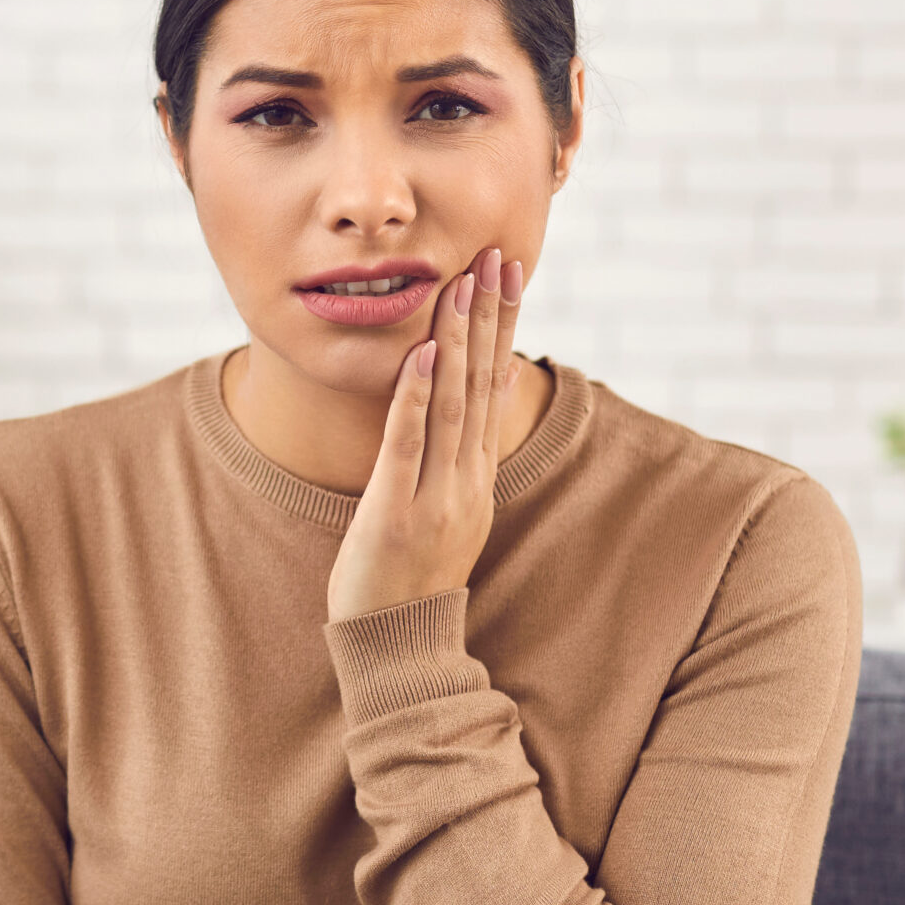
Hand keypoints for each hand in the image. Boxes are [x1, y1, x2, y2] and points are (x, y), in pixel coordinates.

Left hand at [325, 248, 524, 621]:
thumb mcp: (450, 510)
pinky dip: (417, 397)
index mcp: (477, 476)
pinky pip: (407, 445)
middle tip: (498, 256)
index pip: (494, 386)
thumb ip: (464, 455)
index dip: (503, 327)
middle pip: (482, 384)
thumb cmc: (411, 578)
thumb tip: (483, 393)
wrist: (399, 648)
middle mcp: (466, 480)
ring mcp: (435, 497)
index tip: (508, 273)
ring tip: (463, 285)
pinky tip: (423, 354)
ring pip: (452, 404)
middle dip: (490, 317)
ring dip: (459, 341)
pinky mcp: (395, 514)